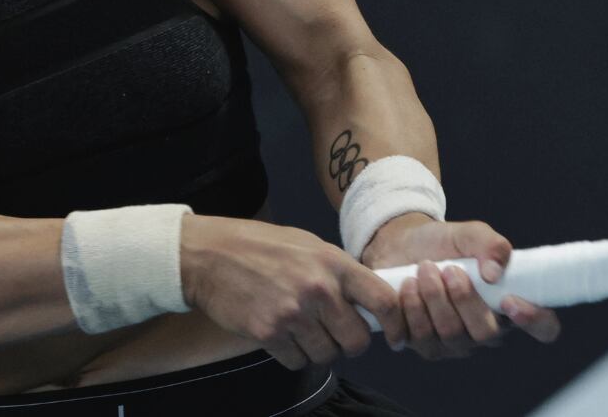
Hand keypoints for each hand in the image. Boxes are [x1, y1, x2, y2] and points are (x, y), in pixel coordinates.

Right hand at [180, 214, 407, 369]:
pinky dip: (295, 356)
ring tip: (304, 331)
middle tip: (337, 334)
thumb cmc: (262, 247)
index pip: (382, 300)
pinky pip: (298, 361)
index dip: (396, 324)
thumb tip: (370, 301)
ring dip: (320, 350)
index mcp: (334, 263)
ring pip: (327, 355)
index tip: (395, 335)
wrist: (211, 256)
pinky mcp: (269, 333)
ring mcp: (293, 313)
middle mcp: (318, 289)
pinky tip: (284, 335)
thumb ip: (340, 272)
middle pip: (356, 340)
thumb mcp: (310, 245)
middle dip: (350, 343)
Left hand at [360, 213, 562, 358]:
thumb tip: (495, 272)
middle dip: (462, 298)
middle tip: (447, 269)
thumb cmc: (445, 243)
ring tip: (422, 270)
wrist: (402, 245)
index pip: (543, 328)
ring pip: (447, 336)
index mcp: (509, 305)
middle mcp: (485, 330)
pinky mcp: (420, 344)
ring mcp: (452, 343)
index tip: (510, 300)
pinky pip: (414, 337)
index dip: (535, 322)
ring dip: (432, 298)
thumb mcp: (469, 234)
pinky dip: (407, 307)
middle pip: (485, 334)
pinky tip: (404, 286)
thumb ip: (490, 244)